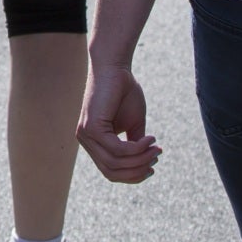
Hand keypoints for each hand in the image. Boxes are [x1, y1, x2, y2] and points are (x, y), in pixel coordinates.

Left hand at [77, 57, 162, 182]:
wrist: (115, 67)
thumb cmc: (124, 92)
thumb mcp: (133, 124)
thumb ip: (134, 145)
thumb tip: (144, 165)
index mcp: (94, 143)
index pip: (110, 172)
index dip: (133, 175)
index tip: (152, 167)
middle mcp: (86, 141)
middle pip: (112, 172)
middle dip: (138, 170)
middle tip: (156, 157)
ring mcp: (86, 136)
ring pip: (115, 163)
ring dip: (140, 158)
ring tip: (155, 148)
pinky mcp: (92, 128)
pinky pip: (117, 149)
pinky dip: (136, 148)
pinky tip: (149, 139)